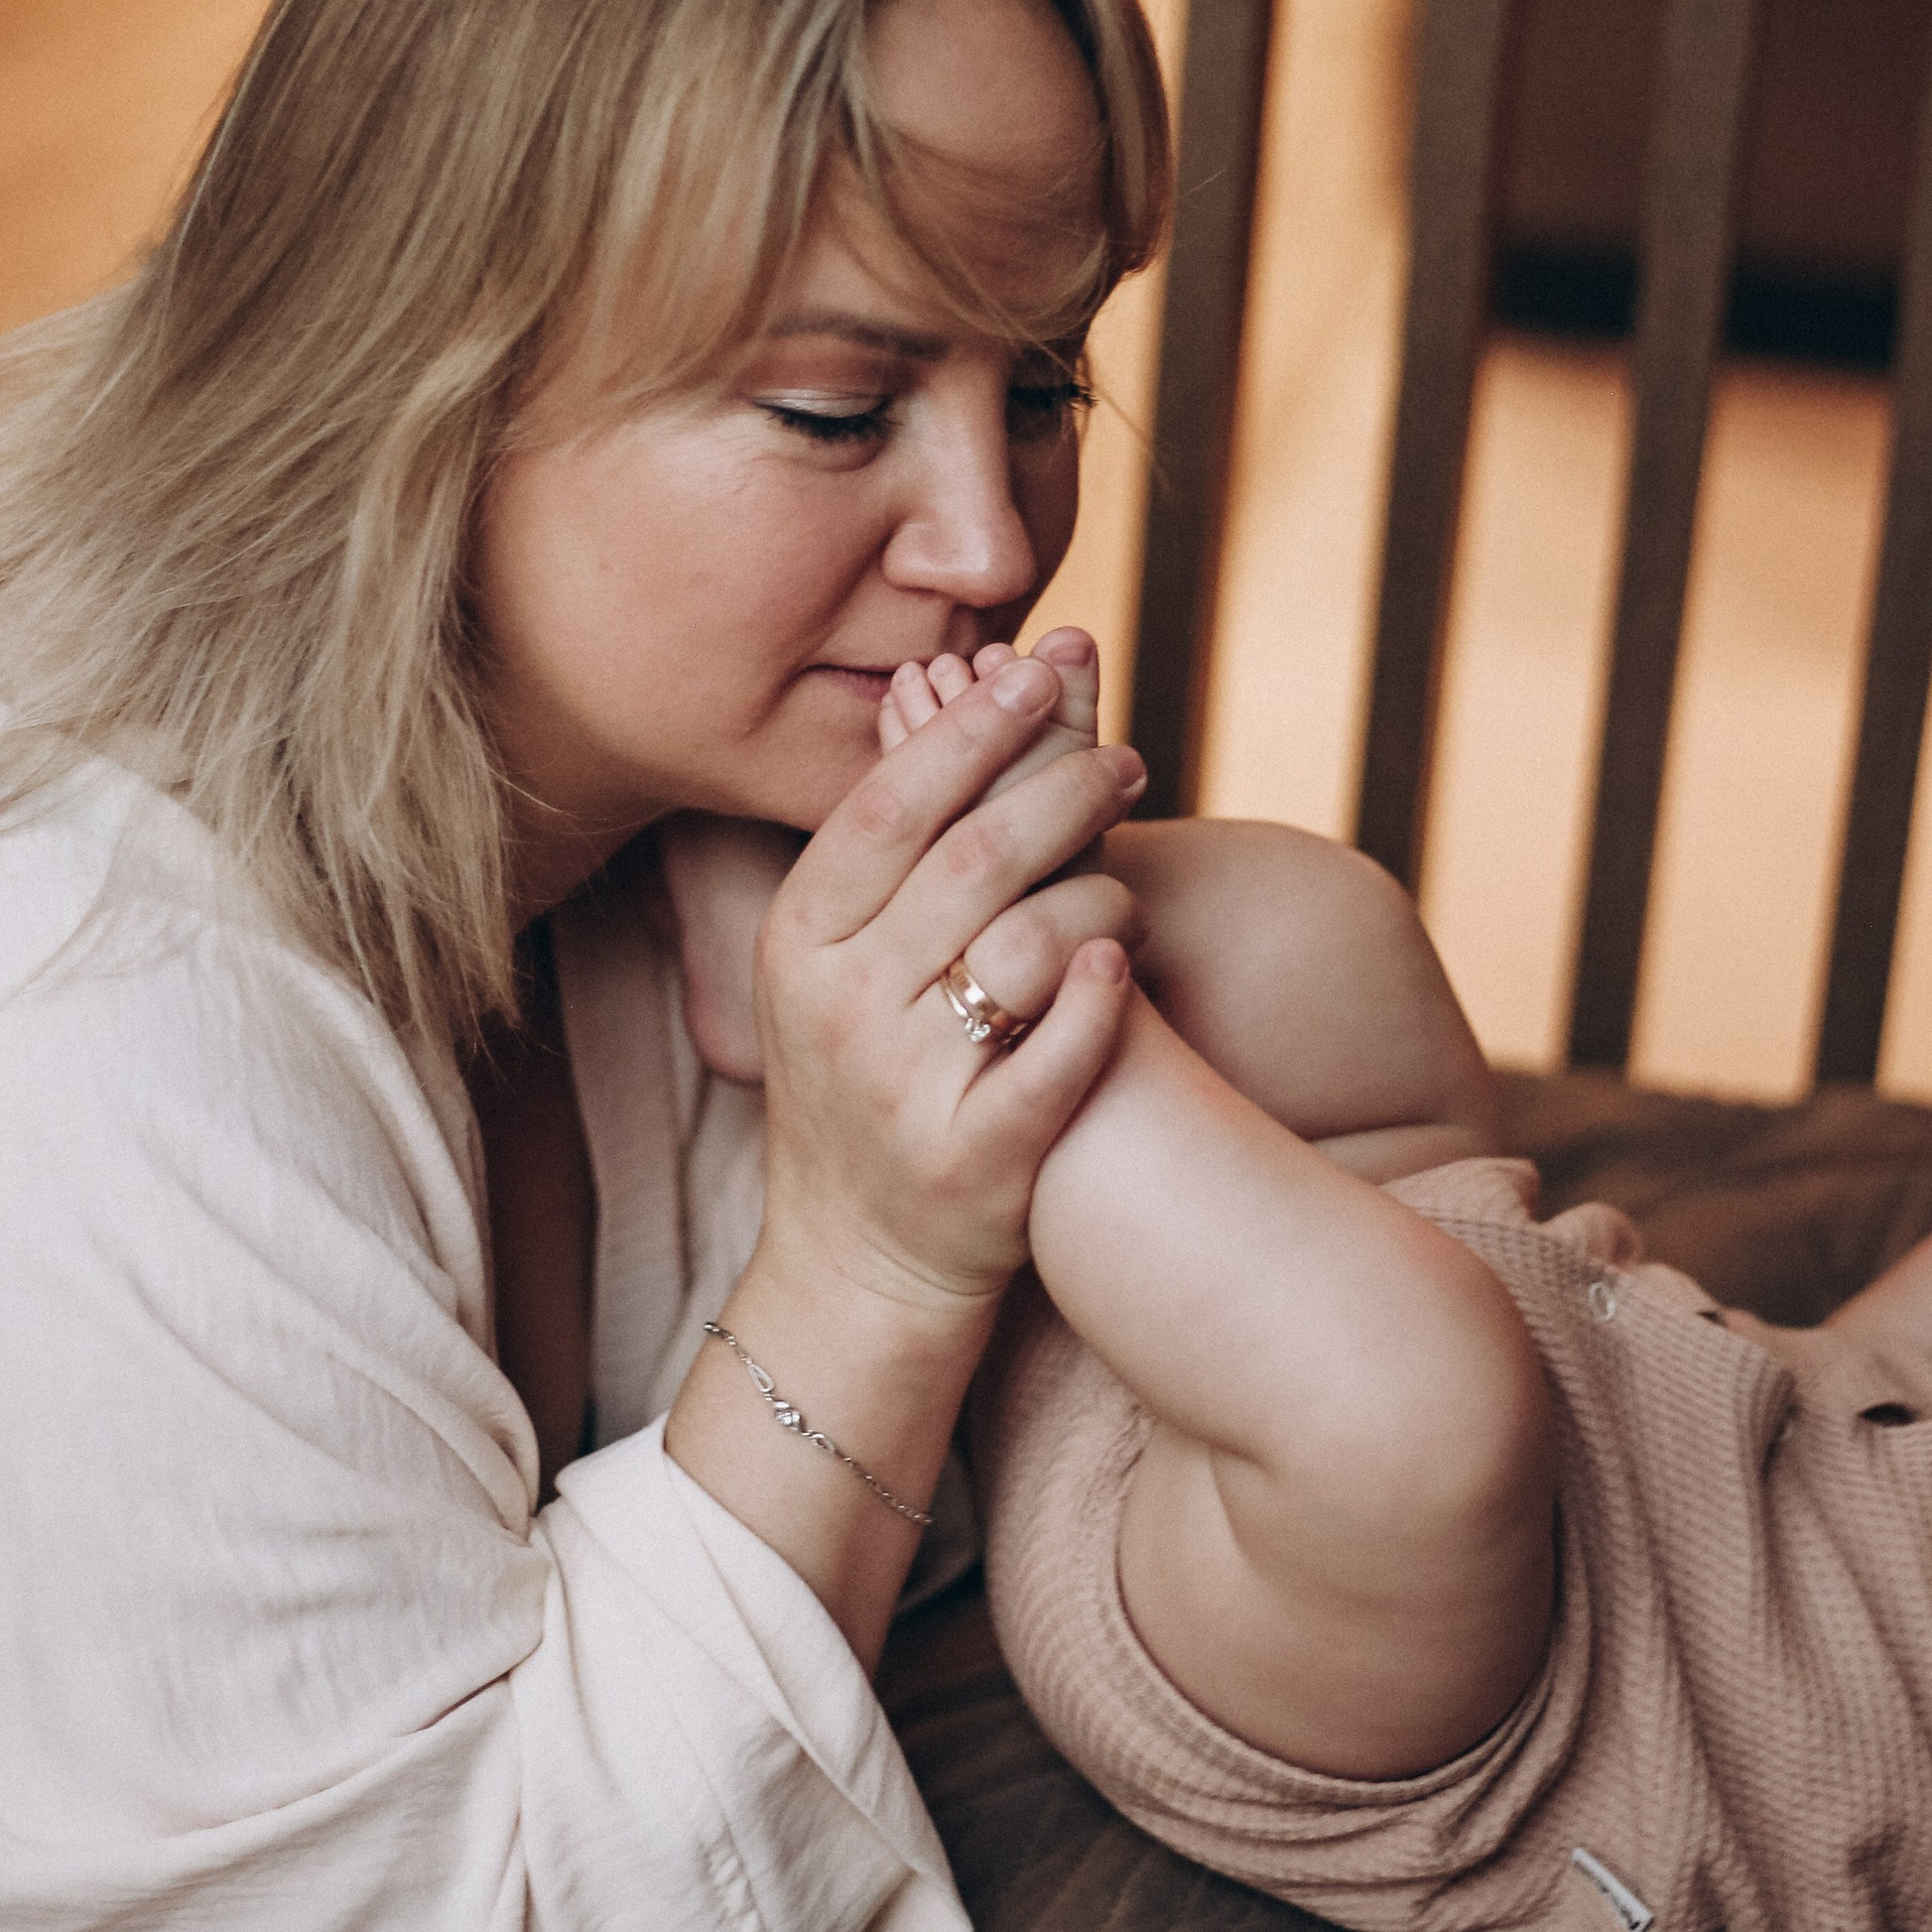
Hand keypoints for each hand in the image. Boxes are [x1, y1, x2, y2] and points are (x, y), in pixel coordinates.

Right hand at [751, 648, 1144, 1321]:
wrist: (858, 1260)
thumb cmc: (876, 1073)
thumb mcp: (848, 956)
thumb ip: (912, 838)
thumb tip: (985, 678)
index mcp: (802, 938)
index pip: (892, 804)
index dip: (972, 729)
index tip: (1041, 671)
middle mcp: (837, 1005)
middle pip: (970, 861)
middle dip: (1064, 792)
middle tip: (1130, 762)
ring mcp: (899, 1088)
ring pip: (1021, 950)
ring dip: (1096, 899)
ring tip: (1128, 895)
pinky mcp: (969, 1163)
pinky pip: (1052, 1065)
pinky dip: (1097, 1006)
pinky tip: (1121, 970)